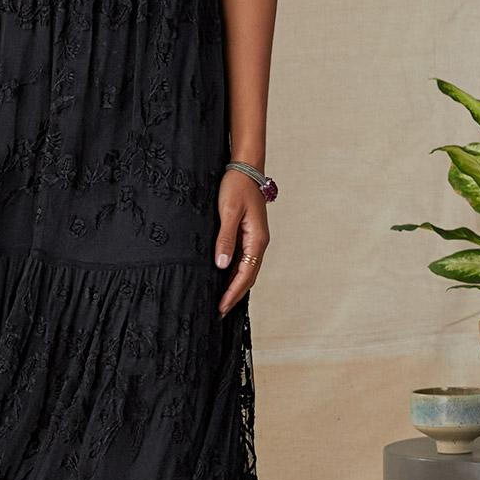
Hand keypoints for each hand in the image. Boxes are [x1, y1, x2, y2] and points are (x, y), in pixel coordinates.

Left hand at [215, 168, 268, 316]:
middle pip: (249, 276)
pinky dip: (236, 273)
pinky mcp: (249, 234)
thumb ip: (225, 239)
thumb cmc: (236, 187)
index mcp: (257, 240)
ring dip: (236, 286)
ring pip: (247, 270)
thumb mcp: (228, 212)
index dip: (233, 292)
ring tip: (222, 301)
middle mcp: (258, 243)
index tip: (221, 307)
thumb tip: (222, 265)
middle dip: (235, 295)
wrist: (246, 168)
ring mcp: (255, 239)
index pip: (245, 274)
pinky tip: (225, 278)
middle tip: (220, 312)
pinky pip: (243, 260)